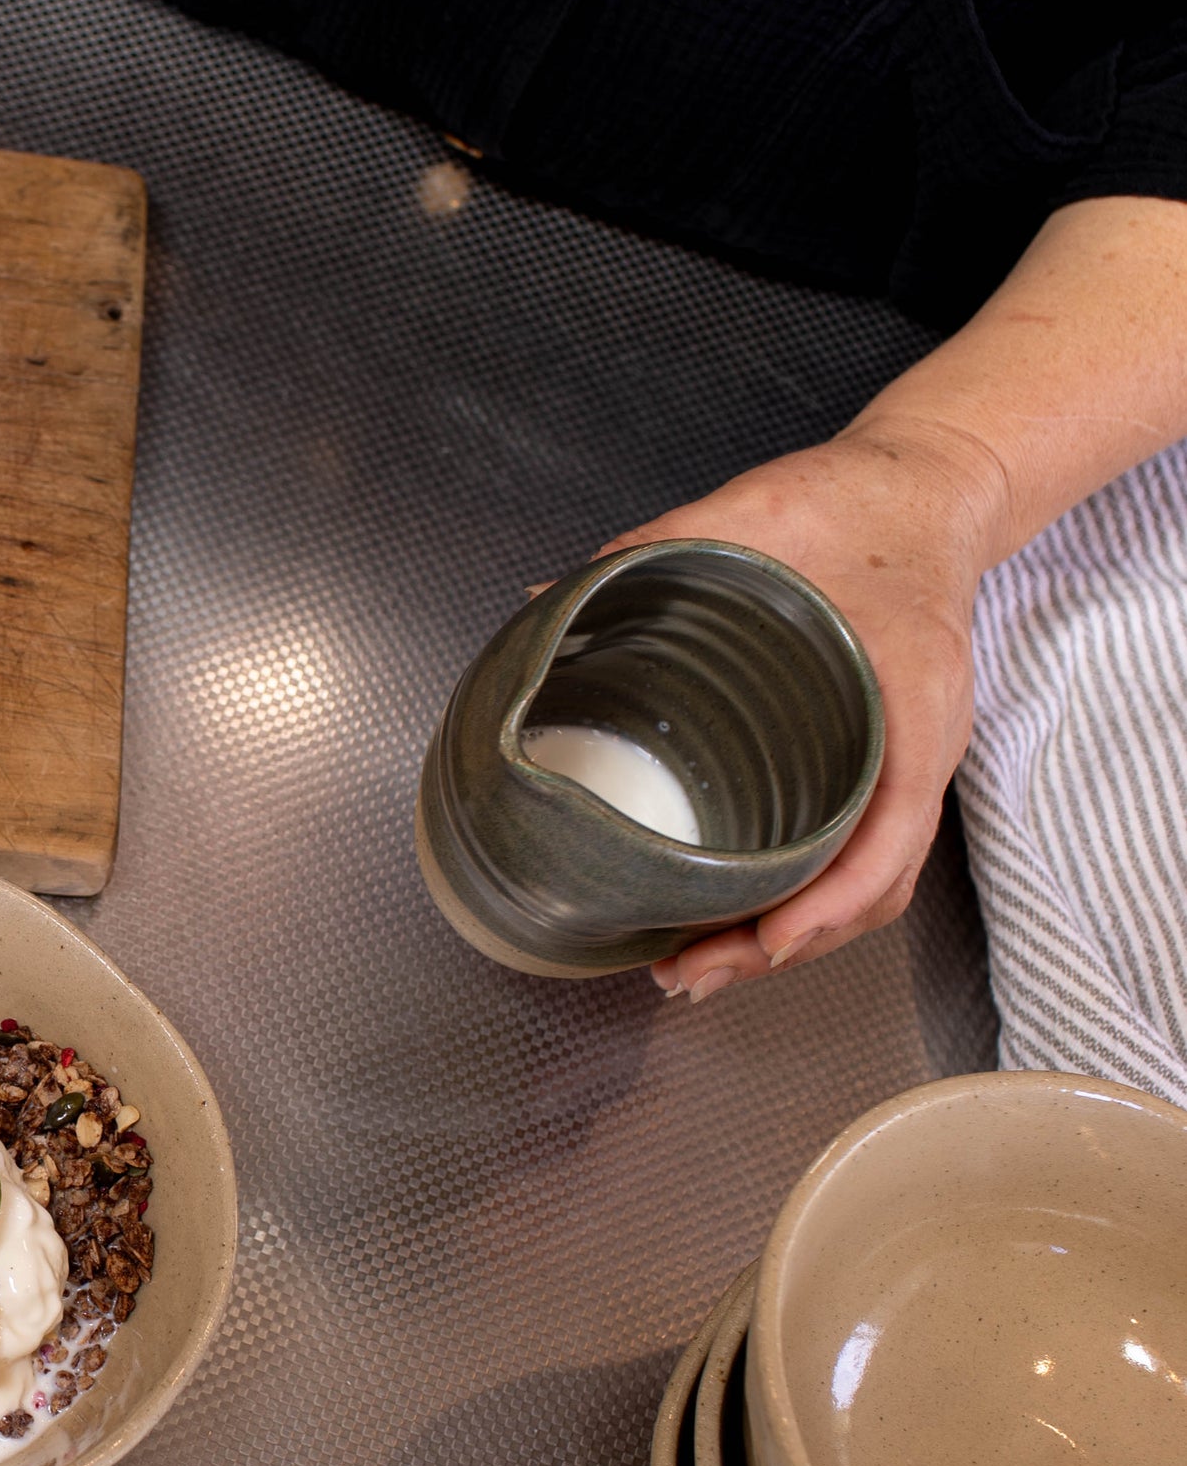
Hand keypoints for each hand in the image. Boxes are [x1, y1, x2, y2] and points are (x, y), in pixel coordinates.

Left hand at [600, 416, 1005, 1001]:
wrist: (919, 492)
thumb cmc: (854, 507)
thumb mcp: (755, 512)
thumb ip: (656, 549)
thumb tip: (546, 595)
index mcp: (908, 698)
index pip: (888, 832)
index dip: (829, 901)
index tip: (768, 938)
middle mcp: (913, 749)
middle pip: (866, 888)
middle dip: (777, 947)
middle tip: (686, 973)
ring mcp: (899, 767)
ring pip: (857, 890)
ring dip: (780, 940)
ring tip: (693, 968)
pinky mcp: (874, 771)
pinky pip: (846, 859)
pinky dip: (793, 903)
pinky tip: (728, 921)